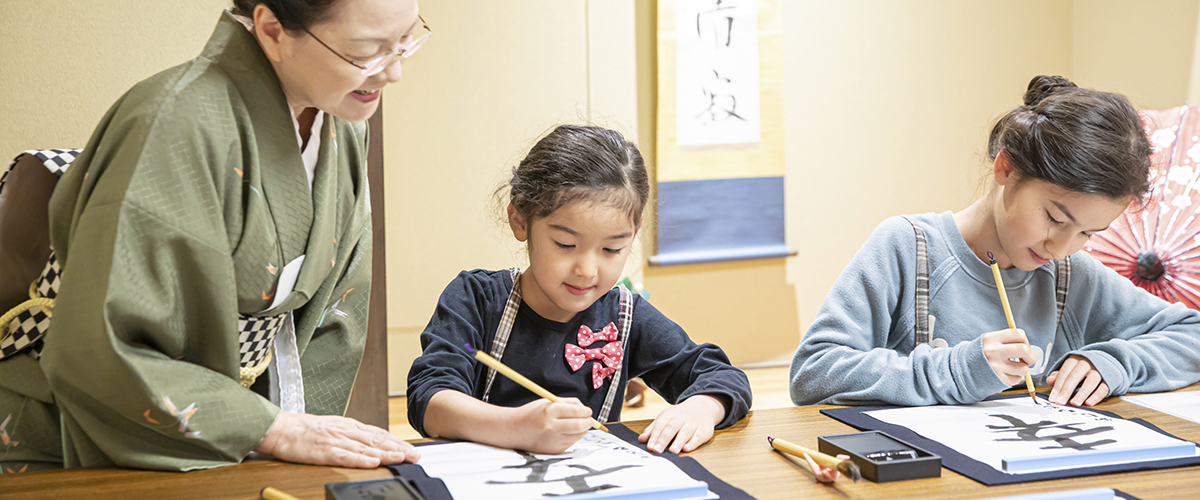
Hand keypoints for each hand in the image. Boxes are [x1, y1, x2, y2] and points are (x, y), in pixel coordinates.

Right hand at [255, 412, 419, 467]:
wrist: (281, 428)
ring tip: (401, 458)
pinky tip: (372, 463)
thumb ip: (354, 436)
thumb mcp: (336, 428)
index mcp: (349, 425)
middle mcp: (346, 431)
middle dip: (397, 448)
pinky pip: (344, 455)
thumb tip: (375, 444)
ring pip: (364, 447)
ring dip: (384, 453)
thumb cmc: (308, 430)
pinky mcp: (323, 450)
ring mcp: (335, 440)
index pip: (379, 433)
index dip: (397, 442)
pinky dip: (359, 459)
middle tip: (414, 456)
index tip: (411, 450)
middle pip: (376, 440)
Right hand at [511, 398, 593, 453]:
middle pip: (580, 425)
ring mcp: (552, 440)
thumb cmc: (532, 414)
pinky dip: (572, 437)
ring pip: (578, 435)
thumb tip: (585, 409)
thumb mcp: (548, 402)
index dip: (586, 411)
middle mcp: (552, 426)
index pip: (577, 411)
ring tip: (578, 424)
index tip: (588, 411)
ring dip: (582, 430)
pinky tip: (566, 432)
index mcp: (550, 411)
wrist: (514, 429)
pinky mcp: (553, 450)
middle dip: (589, 422)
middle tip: (590, 419)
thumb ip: (568, 403)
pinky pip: (570, 443)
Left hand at [638, 394, 725, 453]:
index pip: (660, 425)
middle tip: (657, 450)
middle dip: (663, 439)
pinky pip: (698, 437)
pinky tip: (686, 448)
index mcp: (669, 415)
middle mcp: (681, 418)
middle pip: (671, 428)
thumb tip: (641, 439)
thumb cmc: (679, 417)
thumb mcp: (665, 419)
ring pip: (685, 432)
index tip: (650, 446)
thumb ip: (653, 430)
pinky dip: (692, 443)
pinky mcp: (703, 431)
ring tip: (672, 451)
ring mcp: (693, 424)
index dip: (654, 436)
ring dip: (678, 442)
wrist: (702, 407)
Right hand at [982, 328, 1034, 385]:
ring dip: (1023, 368)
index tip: (1023, 345)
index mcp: (991, 338)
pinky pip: (1017, 379)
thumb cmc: (982, 354)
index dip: (1025, 340)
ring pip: (1023, 368)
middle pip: (1024, 350)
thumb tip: (1028, 345)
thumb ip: (1007, 340)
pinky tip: (1007, 374)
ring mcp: (996, 366)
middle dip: (1031, 356)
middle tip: (1028, 359)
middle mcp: (993, 351)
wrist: (963, 369)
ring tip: (1014, 367)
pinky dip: (1016, 377)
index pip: (1018, 334)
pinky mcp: (998, 379)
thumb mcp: (989, 341)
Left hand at [1046, 355, 1109, 405]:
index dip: (1057, 386)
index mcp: (1074, 360)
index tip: (1052, 399)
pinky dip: (1096, 396)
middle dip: (1066, 390)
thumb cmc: (1081, 369)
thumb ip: (1059, 375)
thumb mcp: (1069, 369)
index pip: (1064, 373)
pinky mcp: (1109, 379)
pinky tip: (1089, 403)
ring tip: (1074, 403)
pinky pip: (1103, 388)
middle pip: (1075, 376)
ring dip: (1081, 393)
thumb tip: (1049, 381)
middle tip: (1060, 402)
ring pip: (1090, 381)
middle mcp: (1086, 363)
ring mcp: (1099, 371)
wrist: (1106, 361)